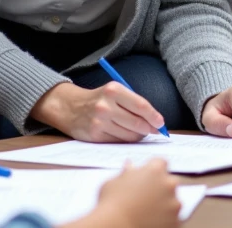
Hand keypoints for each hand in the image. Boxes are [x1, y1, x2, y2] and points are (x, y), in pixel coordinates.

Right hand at [31, 82, 164, 142]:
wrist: (70, 107)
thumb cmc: (99, 99)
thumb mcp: (114, 92)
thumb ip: (133, 103)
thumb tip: (155, 121)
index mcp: (113, 90)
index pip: (140, 105)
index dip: (154, 116)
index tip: (161, 123)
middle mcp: (106, 105)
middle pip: (137, 123)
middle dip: (149, 129)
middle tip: (154, 130)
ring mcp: (100, 122)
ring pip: (130, 135)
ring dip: (138, 136)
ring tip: (138, 131)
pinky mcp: (95, 135)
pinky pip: (119, 141)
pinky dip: (126, 140)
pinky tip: (124, 135)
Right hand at [62, 159, 179, 227]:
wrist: (114, 227)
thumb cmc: (111, 205)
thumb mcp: (113, 182)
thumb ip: (126, 173)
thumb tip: (129, 167)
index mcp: (155, 170)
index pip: (161, 163)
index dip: (153, 170)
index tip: (146, 178)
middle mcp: (168, 184)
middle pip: (169, 181)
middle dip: (160, 188)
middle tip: (145, 197)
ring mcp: (174, 204)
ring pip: (173, 201)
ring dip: (164, 205)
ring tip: (145, 212)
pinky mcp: (176, 222)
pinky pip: (173, 219)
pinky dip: (164, 220)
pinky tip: (149, 221)